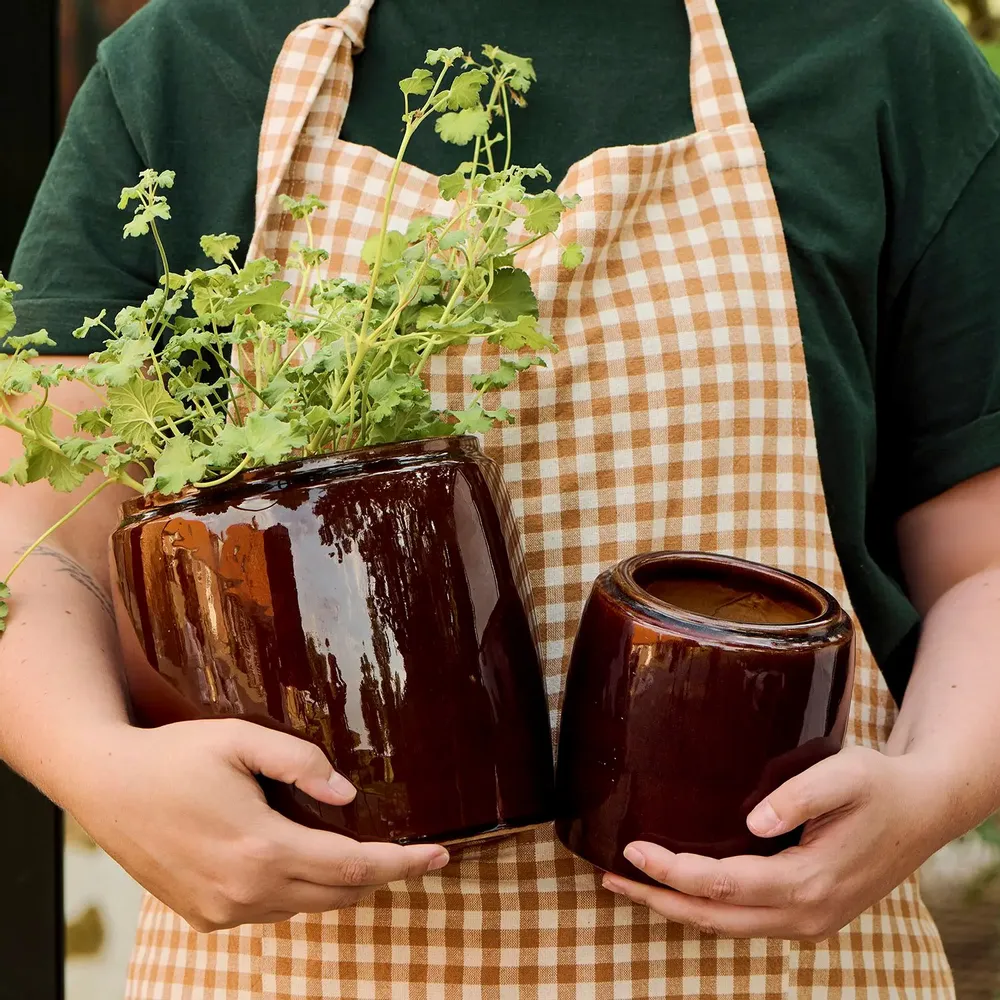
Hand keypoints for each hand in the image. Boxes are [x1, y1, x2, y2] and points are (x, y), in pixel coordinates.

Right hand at [64, 719, 449, 931]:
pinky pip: (270, 910)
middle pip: (338, 894)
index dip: (402, 863)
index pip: (354, 867)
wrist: (105, 786)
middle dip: (382, 875)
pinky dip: (297, 890)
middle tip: (415, 852)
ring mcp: (223, 911)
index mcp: (262, 849)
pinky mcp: (205, 917)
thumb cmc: (175, 755)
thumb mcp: (241, 740)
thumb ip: (301, 762)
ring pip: (305, 905)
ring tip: (359, 850)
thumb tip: (348, 795)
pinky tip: (298, 859)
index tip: (439, 855)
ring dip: (339, 883)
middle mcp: (245, 892)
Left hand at [601, 746, 946, 940]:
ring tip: (630, 883)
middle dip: (658, 901)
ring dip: (677, 908)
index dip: (673, 871)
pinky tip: (678, 887)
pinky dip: (705, 907)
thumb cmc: (880, 786)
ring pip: (727, 926)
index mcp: (811, 882)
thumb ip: (801, 796)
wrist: (923, 810)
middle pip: (715, 918)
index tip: (632, 848)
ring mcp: (808, 920)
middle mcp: (806, 913)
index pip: (723, 885)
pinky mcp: (806, 912)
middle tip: (610, 876)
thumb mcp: (847, 775)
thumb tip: (754, 822)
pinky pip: (744, 918)